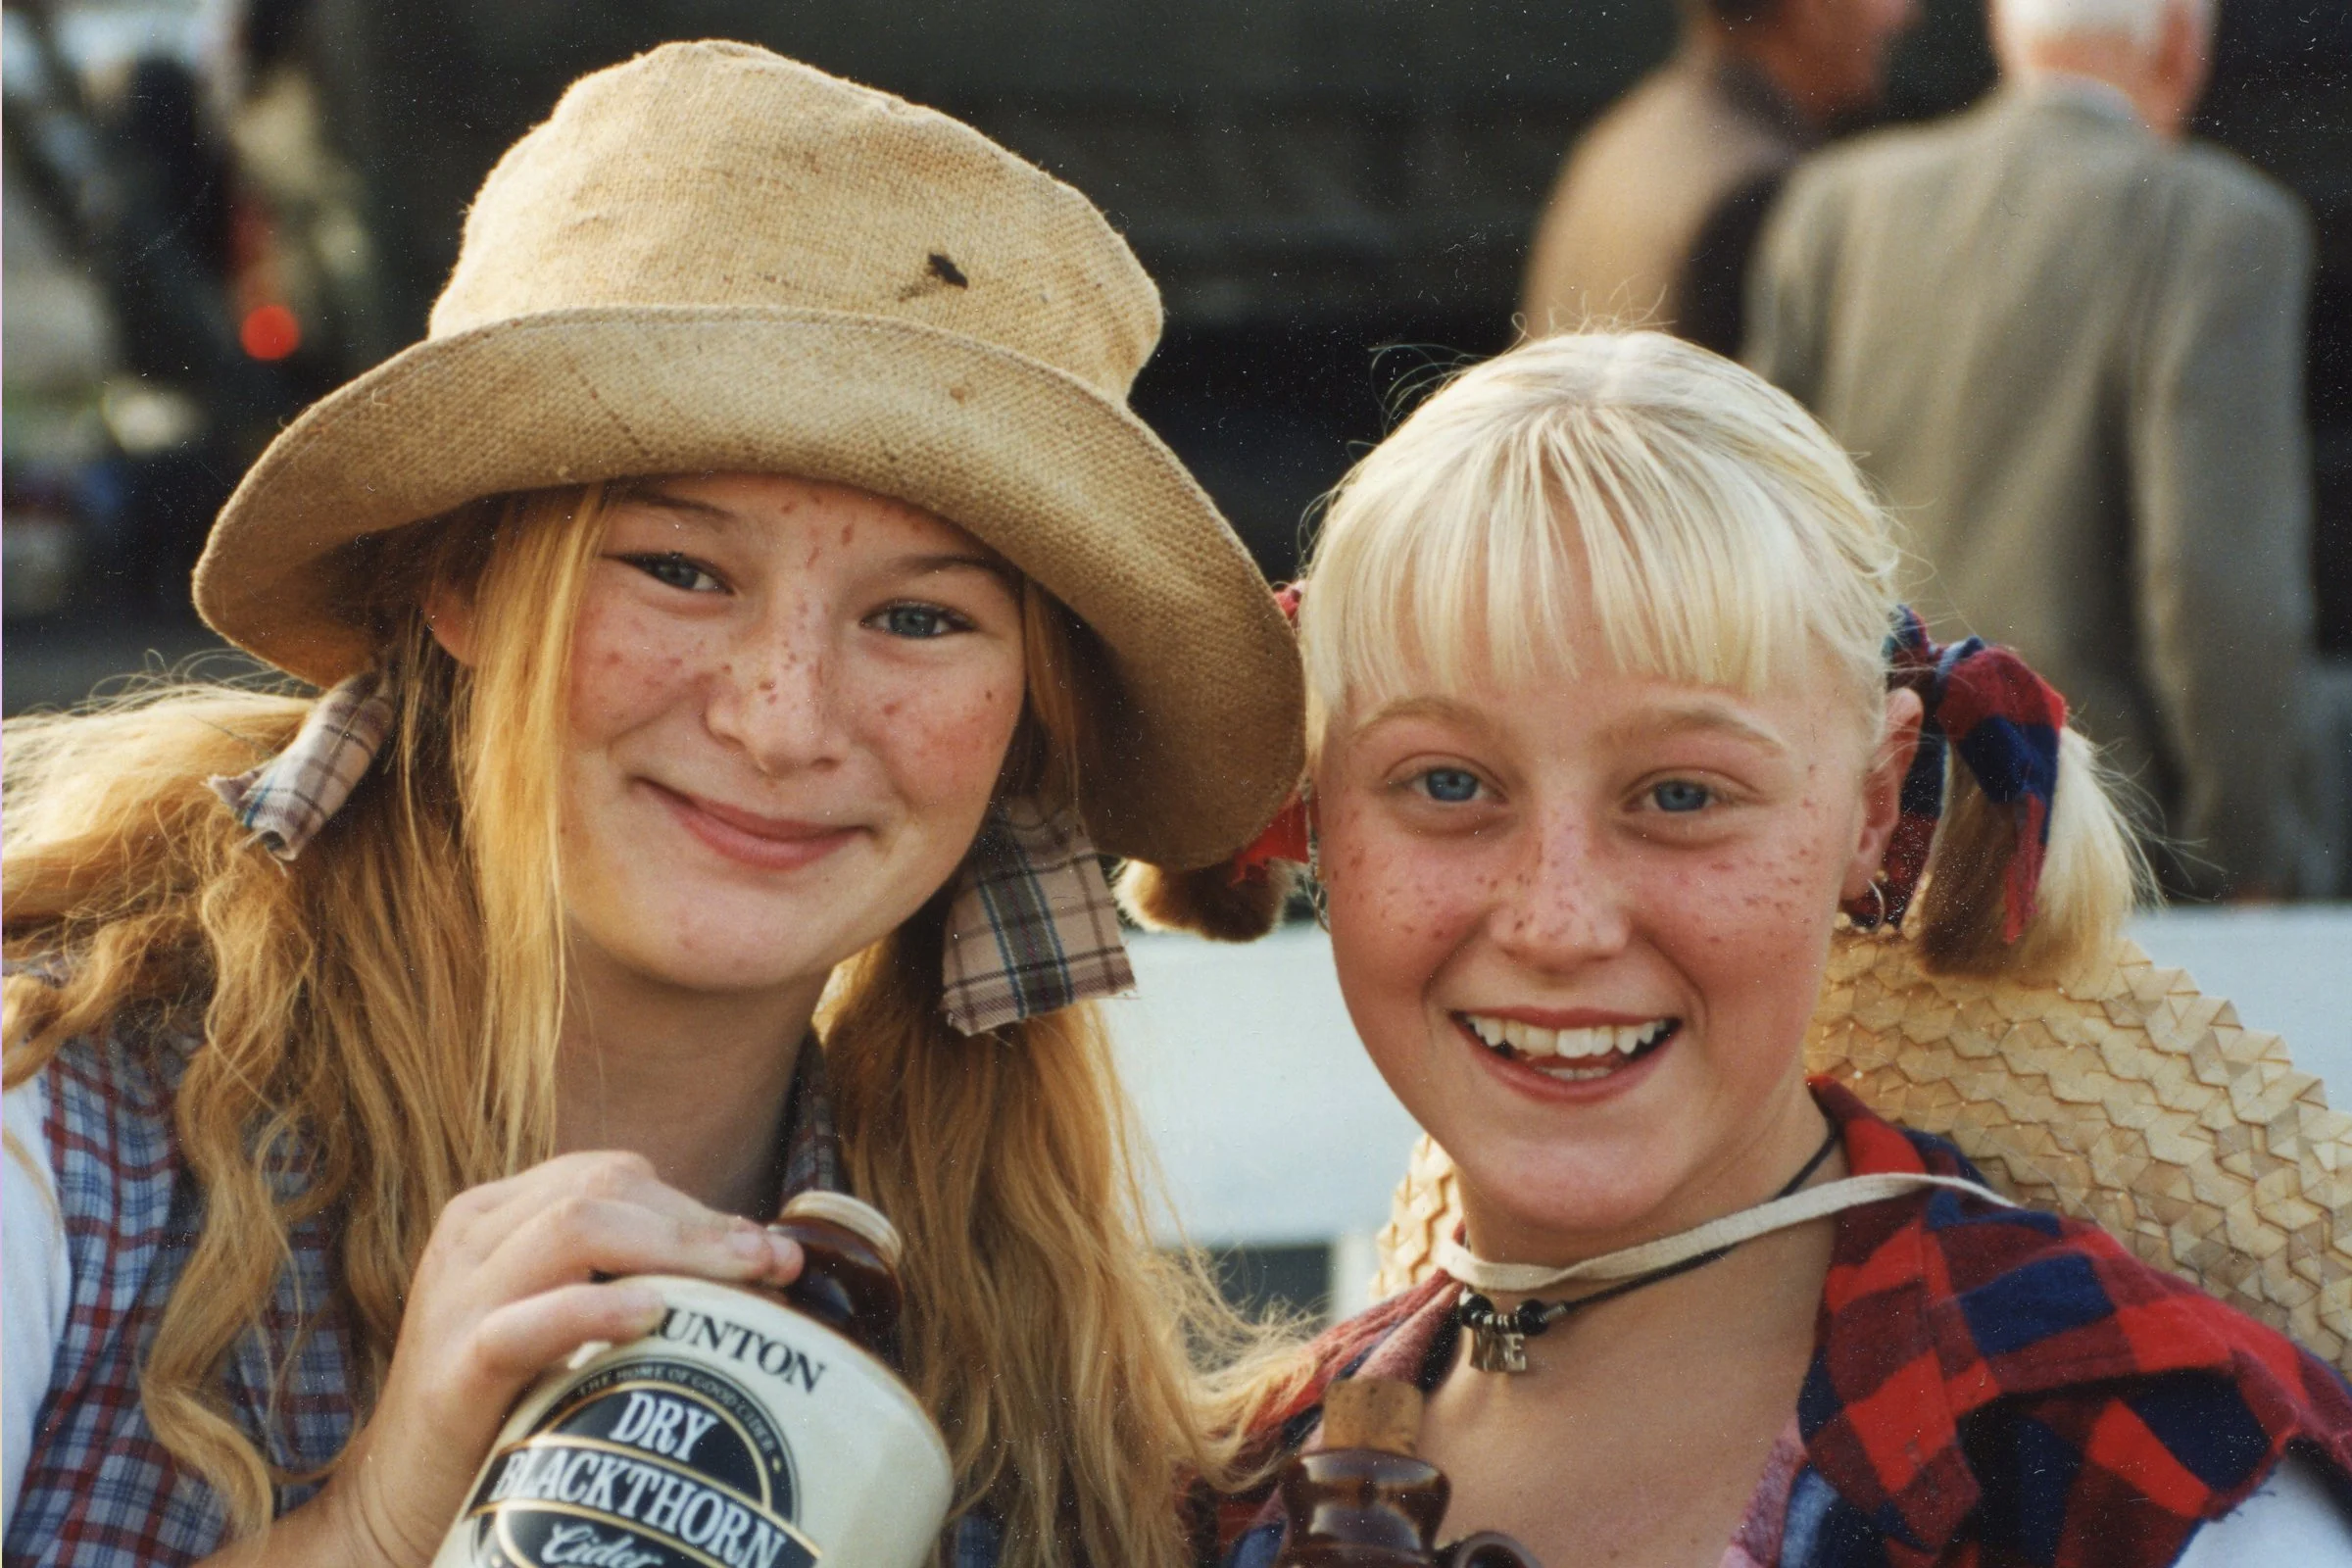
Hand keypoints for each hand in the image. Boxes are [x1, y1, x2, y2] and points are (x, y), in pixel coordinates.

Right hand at [302, 1152, 803, 1567]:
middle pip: (604, 1189)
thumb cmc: (506, 1399)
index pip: (612, 1173)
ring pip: (575, 1230)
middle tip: (777, 1264)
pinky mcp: (452, 1371)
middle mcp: (470, 1238)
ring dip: (677, 1248)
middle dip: (703, 1222)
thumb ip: (623, 1272)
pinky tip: (654, 1315)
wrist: (400, 1496)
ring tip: (744, 1281)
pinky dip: (595, 1311)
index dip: (698, 1202)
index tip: (767, 1246)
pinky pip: (525, 1323)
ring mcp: (455, 1300)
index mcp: (496, 1213)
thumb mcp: (559, 1315)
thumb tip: (751, 1254)